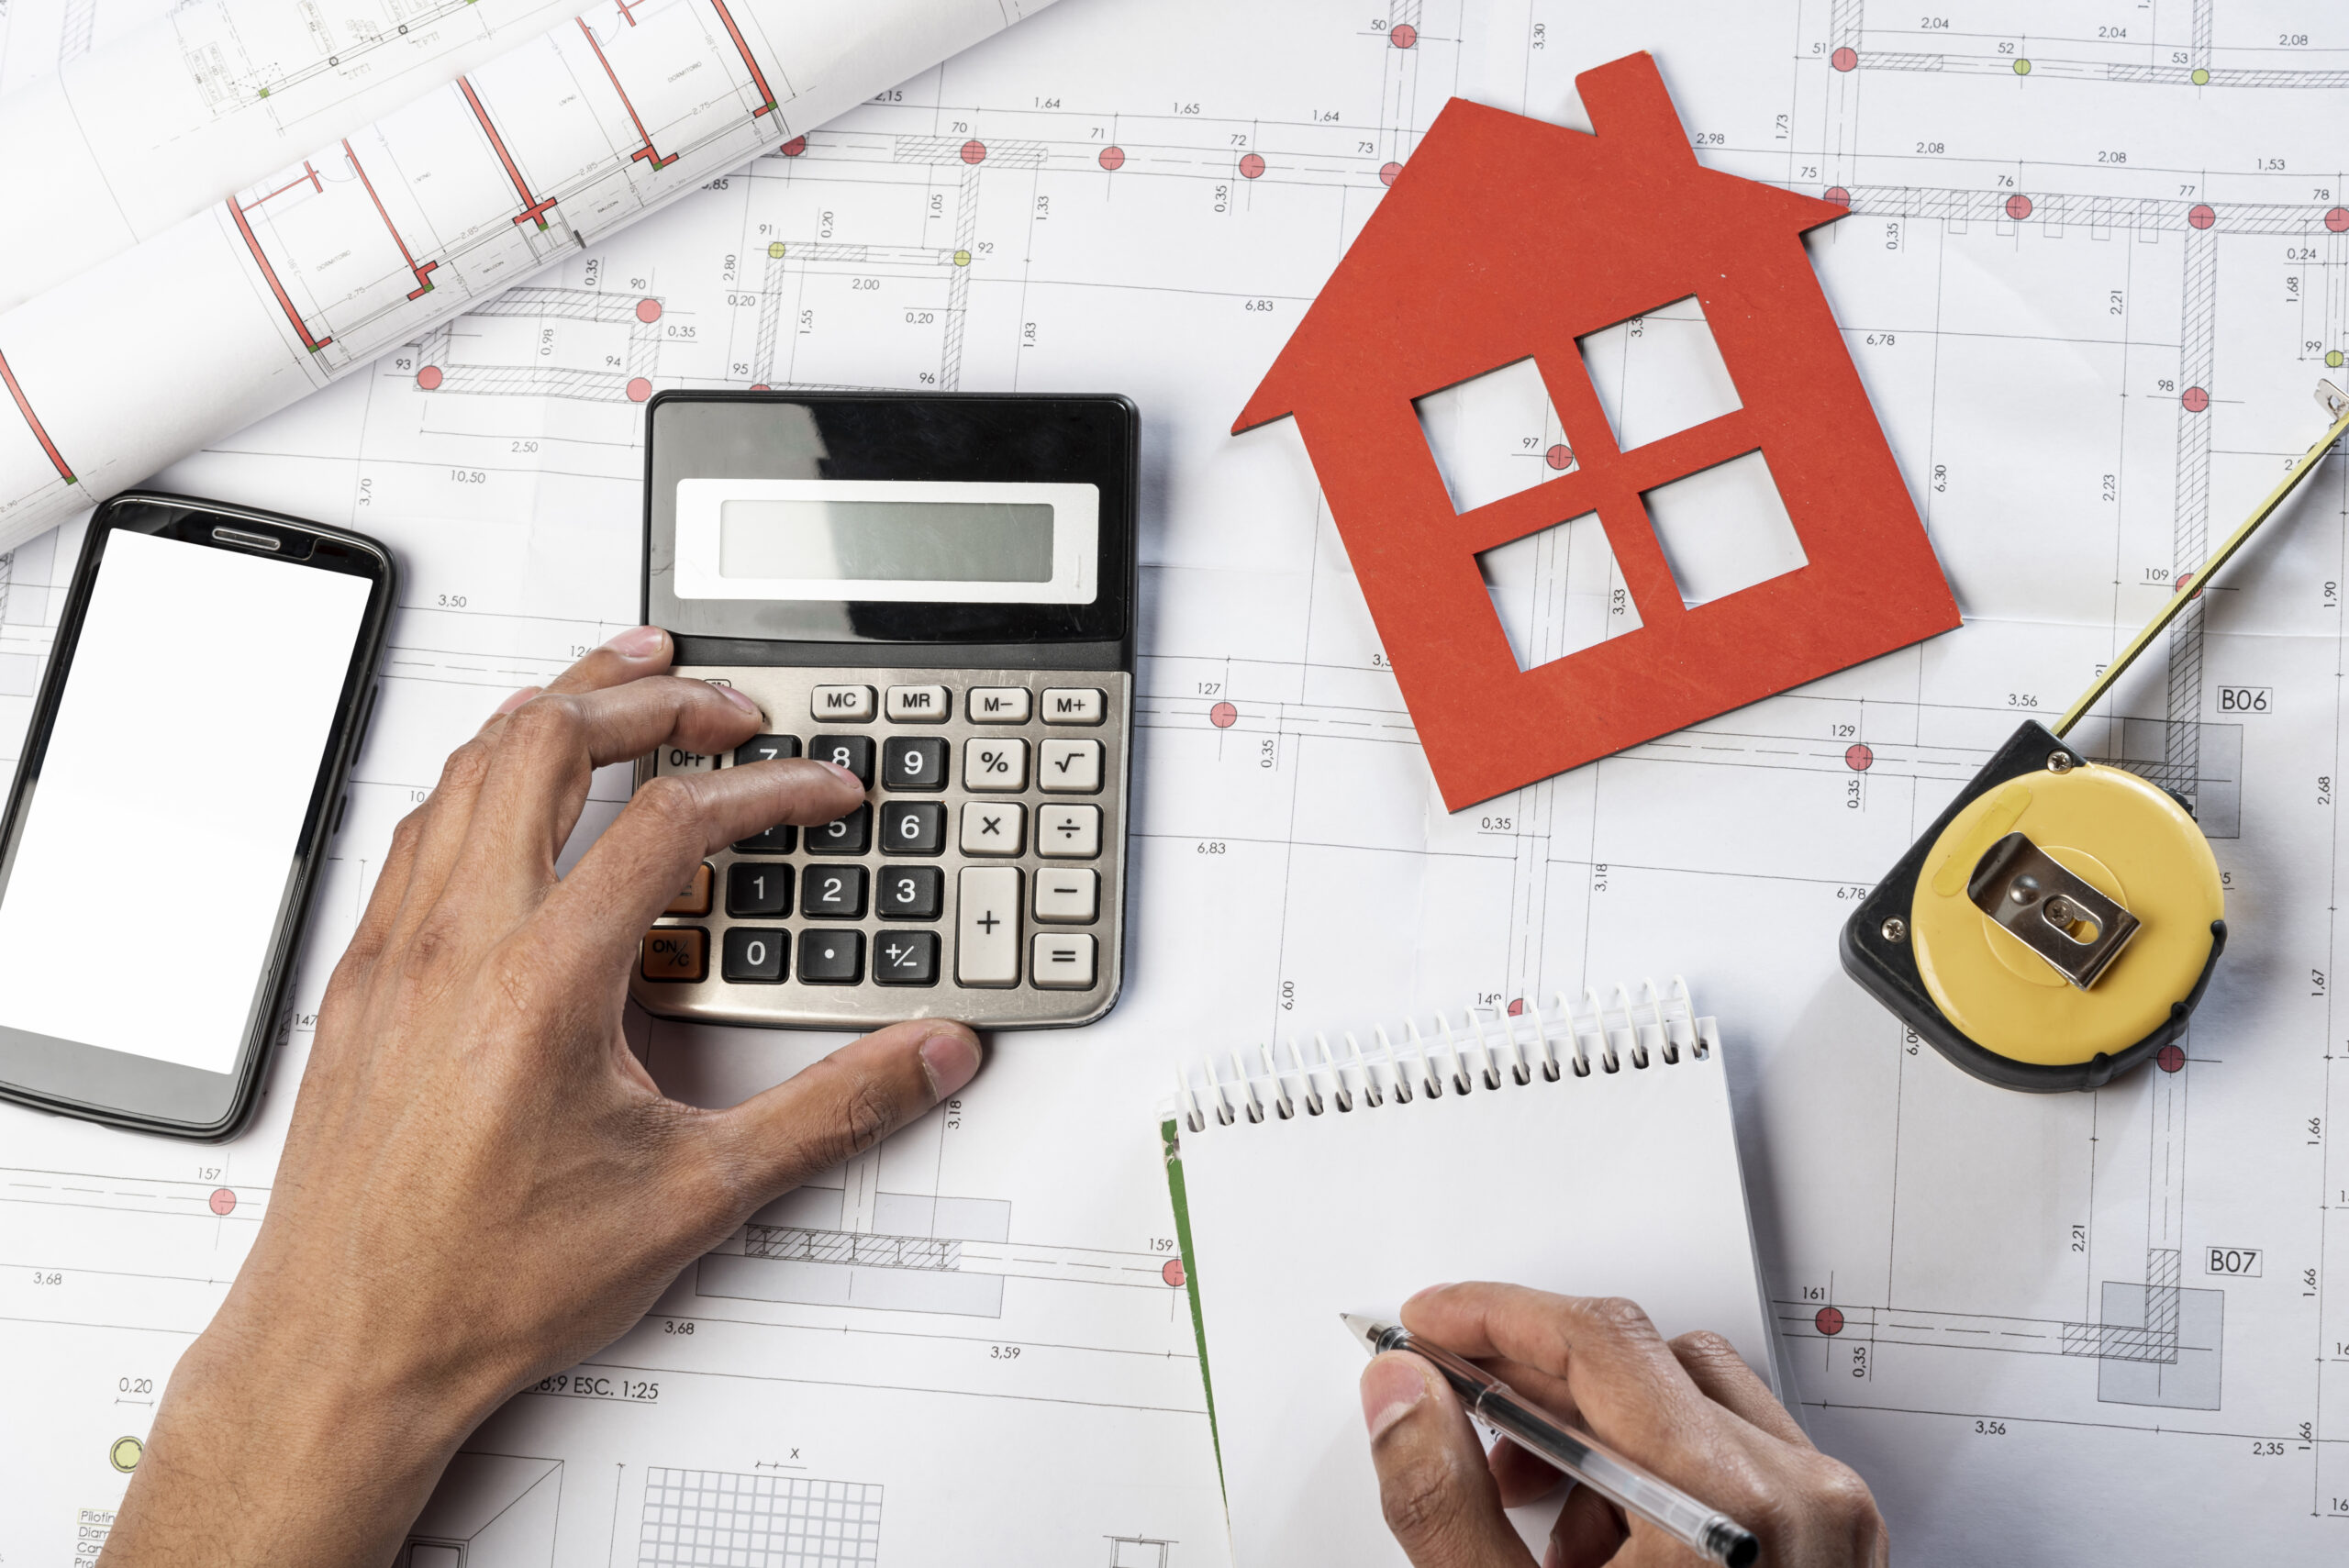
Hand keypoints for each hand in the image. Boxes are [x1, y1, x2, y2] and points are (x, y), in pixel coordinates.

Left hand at [101, 627, 983, 1566]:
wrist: (348, 1350)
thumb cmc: (485, 1285)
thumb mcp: (695, 1198)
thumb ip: (832, 1113)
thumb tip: (923, 1059)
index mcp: (542, 982)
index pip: (672, 822)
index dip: (766, 786)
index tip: (819, 790)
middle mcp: (456, 945)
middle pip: (546, 742)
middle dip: (646, 699)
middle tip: (719, 698)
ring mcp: (395, 954)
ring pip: (466, 768)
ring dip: (552, 712)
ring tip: (620, 691)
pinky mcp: (361, 980)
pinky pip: (419, 831)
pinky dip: (482, 779)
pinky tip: (513, 797)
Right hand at [1360, 1284, 1885, 1567]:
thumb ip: (1443, 1500)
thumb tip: (1402, 1398)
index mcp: (1729, 1513)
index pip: (1597, 1344)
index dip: (1493, 1318)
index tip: (1429, 1327)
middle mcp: (1803, 1504)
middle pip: (1643, 1361)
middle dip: (1529, 1384)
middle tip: (1452, 1411)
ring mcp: (1835, 1528)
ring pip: (1692, 1397)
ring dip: (1594, 1432)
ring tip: (1531, 1521)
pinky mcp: (1840, 1552)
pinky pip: (1740, 1453)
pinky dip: (1656, 1471)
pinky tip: (1599, 1551)